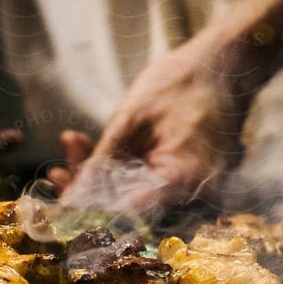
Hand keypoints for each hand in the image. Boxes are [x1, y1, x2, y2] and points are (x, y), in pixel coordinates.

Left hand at [67, 39, 246, 214]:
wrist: (225, 66)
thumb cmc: (181, 84)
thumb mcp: (130, 119)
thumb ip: (102, 164)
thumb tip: (70, 202)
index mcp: (184, 182)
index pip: (129, 217)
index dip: (89, 216)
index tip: (58, 208)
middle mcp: (196, 199)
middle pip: (132, 218)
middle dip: (90, 197)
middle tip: (57, 174)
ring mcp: (197, 195)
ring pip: (137, 207)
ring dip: (101, 186)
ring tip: (72, 152)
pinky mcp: (189, 187)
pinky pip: (150, 194)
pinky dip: (121, 177)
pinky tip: (91, 151)